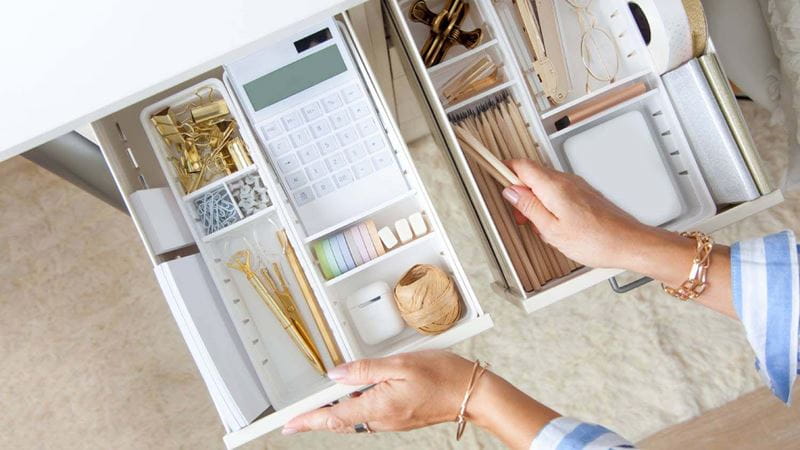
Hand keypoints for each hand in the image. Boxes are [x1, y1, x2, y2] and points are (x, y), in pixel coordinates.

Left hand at [283, 350, 559, 448]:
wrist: (471, 393)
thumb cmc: (443, 375)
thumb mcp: (401, 364)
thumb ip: (365, 370)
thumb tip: (336, 374)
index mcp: (379, 405)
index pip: (334, 416)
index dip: (308, 420)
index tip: (288, 424)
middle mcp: (382, 418)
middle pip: (340, 420)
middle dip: (317, 418)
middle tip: (294, 418)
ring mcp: (391, 420)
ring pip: (354, 418)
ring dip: (334, 413)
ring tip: (316, 407)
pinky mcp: (399, 417)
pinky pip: (368, 414)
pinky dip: (354, 409)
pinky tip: (351, 398)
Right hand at [501, 159, 659, 269]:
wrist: (628, 243)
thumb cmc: (595, 241)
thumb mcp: (551, 229)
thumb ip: (529, 207)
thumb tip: (511, 191)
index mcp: (553, 187)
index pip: (521, 166)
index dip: (504, 169)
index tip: (492, 172)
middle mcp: (566, 181)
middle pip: (532, 174)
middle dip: (519, 192)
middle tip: (519, 216)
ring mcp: (577, 186)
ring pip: (545, 184)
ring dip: (535, 201)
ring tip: (539, 226)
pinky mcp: (584, 194)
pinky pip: (558, 192)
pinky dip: (549, 204)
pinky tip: (554, 225)